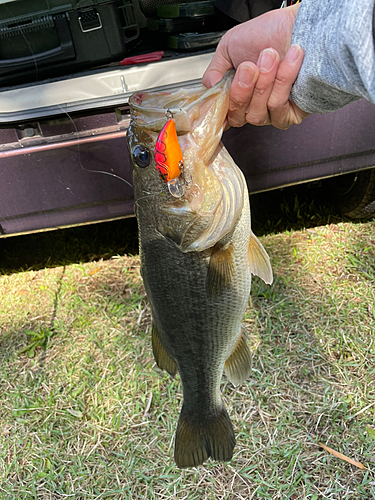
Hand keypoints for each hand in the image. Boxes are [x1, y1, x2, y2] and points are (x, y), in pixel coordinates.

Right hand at [202, 4, 308, 128]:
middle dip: (243, 91)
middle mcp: (253, 107)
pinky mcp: (292, 113)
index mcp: (237, 96)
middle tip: (250, 66)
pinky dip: (282, 84)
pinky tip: (289, 61)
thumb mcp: (229, 46)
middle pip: (239, 117)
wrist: (299, 23)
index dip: (221, 107)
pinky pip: (279, 110)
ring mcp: (272, 113)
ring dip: (264, 83)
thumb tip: (209, 90)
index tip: (223, 89)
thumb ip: (214, 71)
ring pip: (258, 114)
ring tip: (271, 56)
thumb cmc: (268, 33)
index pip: (223, 116)